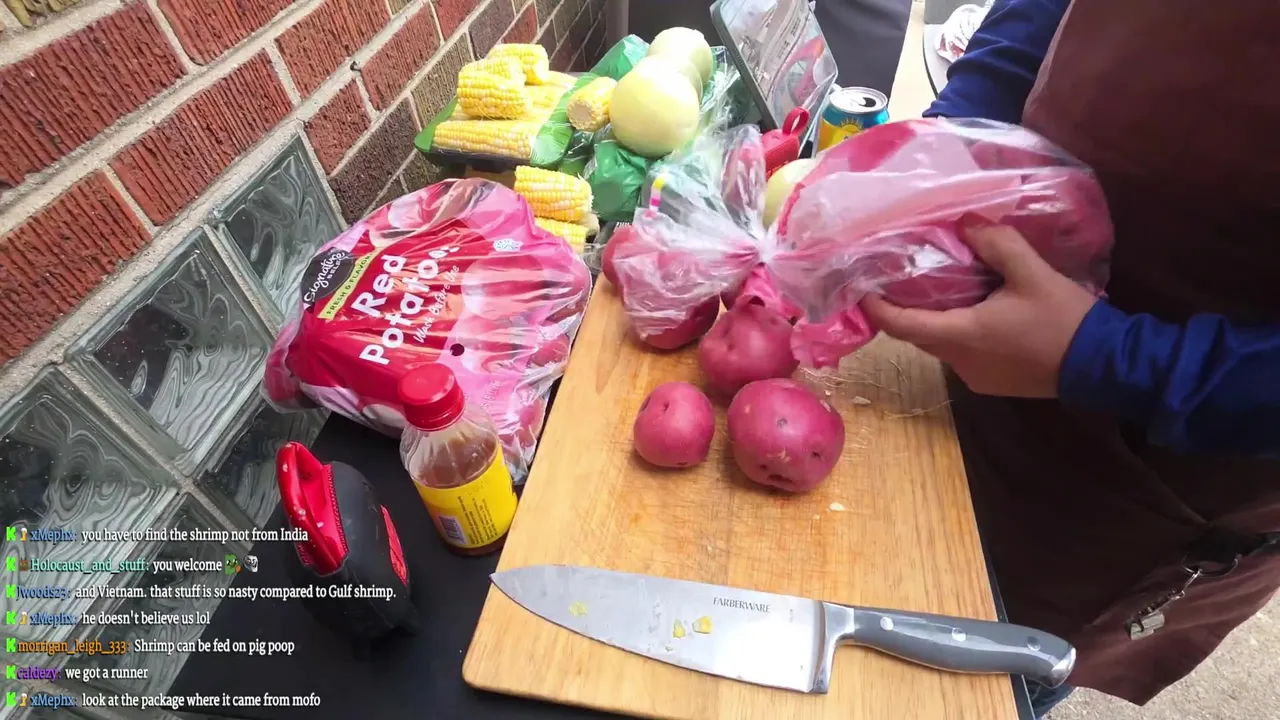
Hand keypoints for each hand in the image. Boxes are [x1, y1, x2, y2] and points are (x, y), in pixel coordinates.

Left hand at [860, 225, 1098, 397]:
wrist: (1104, 366)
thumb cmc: (1065, 320)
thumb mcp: (1033, 273)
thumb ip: (998, 245)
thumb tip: (965, 222)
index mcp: (962, 336)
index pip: (902, 325)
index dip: (876, 308)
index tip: (861, 287)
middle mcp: (960, 362)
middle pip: (917, 335)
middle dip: (903, 308)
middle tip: (896, 276)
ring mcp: (975, 377)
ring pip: (940, 345)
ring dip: (934, 319)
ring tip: (935, 285)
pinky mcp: (991, 382)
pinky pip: (961, 354)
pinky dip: (956, 331)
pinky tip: (971, 309)